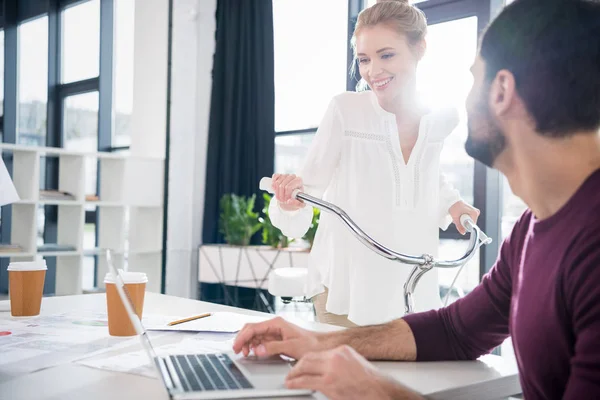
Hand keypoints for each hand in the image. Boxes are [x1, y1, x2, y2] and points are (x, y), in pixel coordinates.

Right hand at [232, 317, 321, 359]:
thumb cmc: (310, 344)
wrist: (320, 346)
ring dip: (247, 343)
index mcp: (276, 323)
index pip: (253, 327)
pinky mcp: (275, 338)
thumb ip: (273, 347)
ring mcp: (274, 331)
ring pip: (254, 335)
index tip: (237, 346)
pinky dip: (253, 345)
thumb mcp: (291, 346)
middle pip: (251, 329)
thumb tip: (257, 349)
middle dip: (242, 339)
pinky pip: (260, 340)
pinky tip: (252, 351)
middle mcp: (274, 325)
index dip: (243, 337)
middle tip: (237, 350)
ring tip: (244, 353)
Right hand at [271, 174, 304, 210]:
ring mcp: (285, 175)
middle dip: (281, 195)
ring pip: (277, 183)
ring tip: (280, 197)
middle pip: (282, 185)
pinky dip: (273, 184)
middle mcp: (293, 176)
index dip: (286, 195)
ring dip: (277, 192)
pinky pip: (274, 177)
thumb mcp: (299, 204)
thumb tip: (289, 201)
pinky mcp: (279, 175)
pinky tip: (276, 189)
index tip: (286, 201)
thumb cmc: (296, 200)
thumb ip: (297, 204)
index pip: (289, 187)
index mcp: (299, 181)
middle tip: (282, 201)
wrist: (290, 198)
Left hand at [286, 345, 420, 399]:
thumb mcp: (354, 363)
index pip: (318, 352)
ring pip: (305, 366)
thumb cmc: (370, 382)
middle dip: (298, 365)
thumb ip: (340, 363)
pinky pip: (306, 381)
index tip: (302, 364)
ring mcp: (331, 369)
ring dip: (294, 373)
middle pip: (308, 357)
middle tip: (292, 371)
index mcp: (342, 350)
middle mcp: (335, 357)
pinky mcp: (328, 383)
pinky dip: (295, 382)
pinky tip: (291, 384)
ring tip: (289, 378)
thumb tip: (327, 368)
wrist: (379, 390)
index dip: (307, 360)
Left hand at [449, 200, 479, 234]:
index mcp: (474, 213)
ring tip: (458, 215)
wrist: (452, 200)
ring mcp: (474, 212)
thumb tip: (463, 233)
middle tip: (458, 217)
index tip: (460, 221)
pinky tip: (459, 215)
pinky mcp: (471, 212)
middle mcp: (476, 212)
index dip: (465, 226)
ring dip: (462, 221)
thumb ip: (459, 226)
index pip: (472, 225)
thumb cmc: (454, 206)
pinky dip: (462, 218)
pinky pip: (467, 219)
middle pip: (470, 223)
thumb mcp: (455, 217)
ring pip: (468, 221)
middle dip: (463, 223)